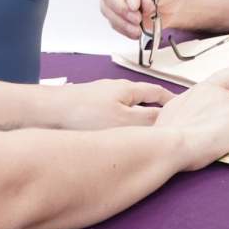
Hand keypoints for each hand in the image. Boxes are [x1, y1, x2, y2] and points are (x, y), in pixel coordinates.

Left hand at [51, 79, 176, 128]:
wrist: (44, 111)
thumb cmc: (83, 114)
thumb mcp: (124, 120)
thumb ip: (148, 121)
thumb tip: (170, 122)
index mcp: (127, 89)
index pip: (157, 92)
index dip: (172, 101)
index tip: (184, 110)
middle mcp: (113, 90)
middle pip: (141, 101)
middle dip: (153, 114)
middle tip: (164, 129)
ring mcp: (97, 99)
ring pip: (123, 111)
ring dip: (134, 124)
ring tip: (140, 139)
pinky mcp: (83, 110)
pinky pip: (108, 118)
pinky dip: (117, 128)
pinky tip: (112, 140)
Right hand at [99, 0, 189, 39]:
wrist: (171, 3)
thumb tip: (144, 2)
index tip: (135, 5)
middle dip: (121, 8)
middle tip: (137, 18)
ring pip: (107, 8)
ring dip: (122, 22)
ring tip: (138, 29)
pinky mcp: (113, 11)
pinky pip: (112, 21)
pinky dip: (123, 29)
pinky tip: (135, 32)